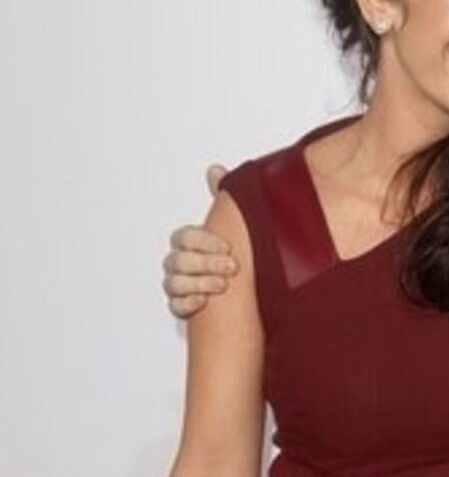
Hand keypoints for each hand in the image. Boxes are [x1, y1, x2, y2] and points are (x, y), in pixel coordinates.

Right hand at [162, 163, 237, 318]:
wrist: (246, 292)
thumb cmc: (232, 255)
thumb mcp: (232, 226)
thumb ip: (223, 199)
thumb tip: (215, 169)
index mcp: (189, 243)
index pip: (184, 237)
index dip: (203, 241)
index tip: (228, 246)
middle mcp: (179, 263)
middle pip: (178, 260)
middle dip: (205, 263)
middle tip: (232, 267)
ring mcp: (178, 285)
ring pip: (174, 282)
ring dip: (198, 283)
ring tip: (221, 286)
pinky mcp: (182, 306)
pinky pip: (174, 305)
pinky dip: (186, 303)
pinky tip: (202, 302)